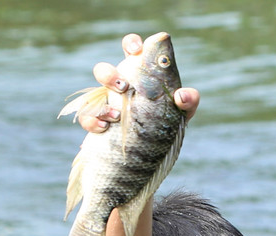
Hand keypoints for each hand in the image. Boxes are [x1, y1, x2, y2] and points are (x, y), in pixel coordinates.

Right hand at [78, 33, 198, 132]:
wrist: (151, 152)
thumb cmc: (167, 124)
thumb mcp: (182, 112)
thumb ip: (189, 100)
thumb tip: (181, 96)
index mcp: (139, 74)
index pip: (132, 49)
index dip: (131, 43)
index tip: (136, 51)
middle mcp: (119, 86)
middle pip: (104, 70)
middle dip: (109, 74)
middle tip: (123, 87)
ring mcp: (105, 104)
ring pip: (92, 93)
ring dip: (101, 102)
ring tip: (117, 115)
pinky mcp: (97, 122)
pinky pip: (86, 116)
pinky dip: (93, 121)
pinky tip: (106, 128)